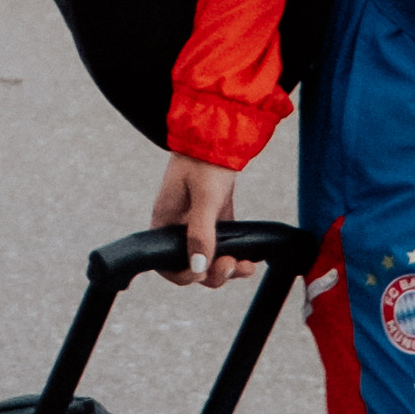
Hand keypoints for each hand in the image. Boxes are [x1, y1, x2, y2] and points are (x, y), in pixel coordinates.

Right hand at [152, 151, 252, 287]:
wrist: (217, 138)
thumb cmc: (204, 163)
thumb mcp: (204, 200)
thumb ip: (201, 234)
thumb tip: (198, 268)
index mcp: (166, 224)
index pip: (167, 265)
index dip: (184, 275)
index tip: (203, 272)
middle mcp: (179, 230)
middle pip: (192, 267)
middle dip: (213, 273)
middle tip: (232, 264)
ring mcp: (198, 226)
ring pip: (210, 260)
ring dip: (228, 269)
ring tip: (246, 266)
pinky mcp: (216, 221)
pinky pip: (223, 247)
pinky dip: (235, 255)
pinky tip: (249, 257)